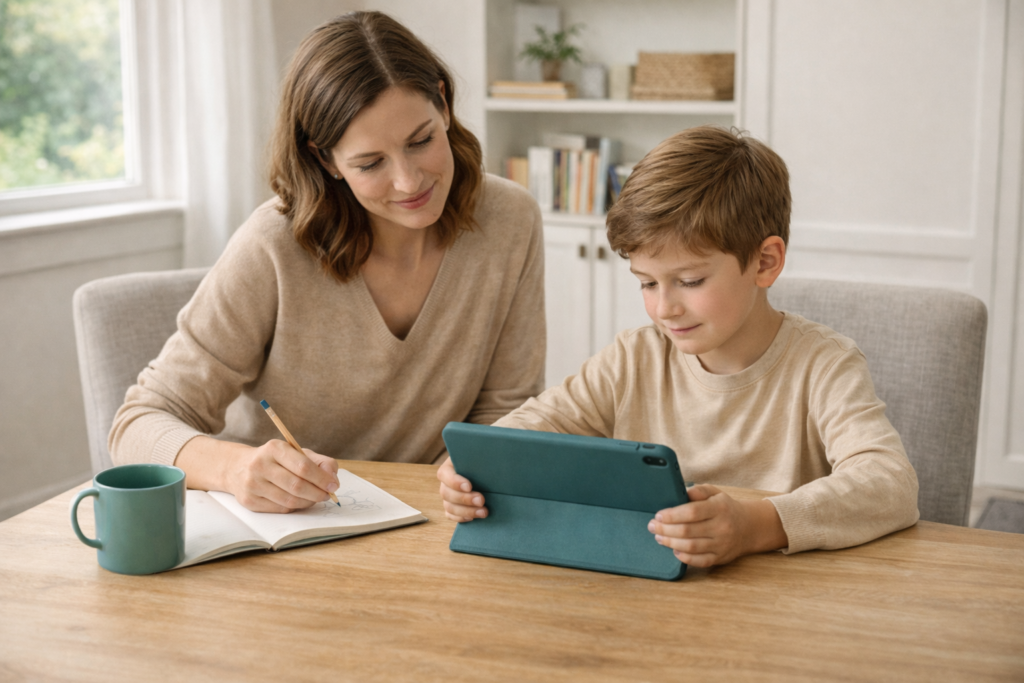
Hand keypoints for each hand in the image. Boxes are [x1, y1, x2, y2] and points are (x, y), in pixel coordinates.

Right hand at [227, 439, 339, 512]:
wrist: (237, 467)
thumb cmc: (274, 459)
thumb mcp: (295, 452)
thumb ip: (319, 461)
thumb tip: (333, 478)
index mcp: (274, 448)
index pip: (303, 466)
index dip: (322, 478)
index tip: (334, 485)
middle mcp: (260, 465)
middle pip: (297, 486)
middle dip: (318, 493)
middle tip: (327, 495)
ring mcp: (253, 484)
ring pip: (289, 500)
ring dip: (309, 502)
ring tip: (316, 498)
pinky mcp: (249, 501)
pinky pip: (280, 509)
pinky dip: (296, 507)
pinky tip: (300, 501)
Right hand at [437, 457, 487, 521]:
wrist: (488, 471)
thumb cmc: (486, 461)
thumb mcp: (483, 457)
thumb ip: (483, 460)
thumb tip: (493, 460)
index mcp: (450, 466)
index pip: (445, 474)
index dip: (454, 482)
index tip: (469, 486)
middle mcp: (446, 482)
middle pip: (446, 493)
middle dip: (464, 499)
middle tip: (482, 500)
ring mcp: (449, 496)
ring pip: (449, 507)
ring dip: (466, 511)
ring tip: (484, 512)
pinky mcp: (453, 507)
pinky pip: (451, 515)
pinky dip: (461, 518)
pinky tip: (474, 518)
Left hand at [646, 484, 787, 566]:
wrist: (749, 527)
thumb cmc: (726, 508)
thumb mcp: (715, 493)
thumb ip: (698, 491)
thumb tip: (680, 492)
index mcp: (719, 508)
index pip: (692, 512)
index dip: (672, 515)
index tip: (658, 515)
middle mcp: (722, 527)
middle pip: (688, 531)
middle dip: (665, 529)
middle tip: (652, 526)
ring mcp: (722, 545)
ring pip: (691, 547)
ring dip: (671, 543)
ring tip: (659, 537)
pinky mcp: (721, 558)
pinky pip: (700, 561)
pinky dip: (685, 557)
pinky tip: (674, 551)